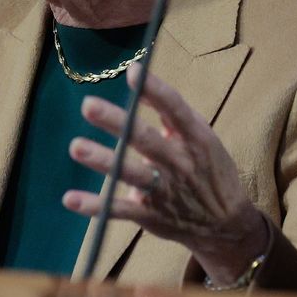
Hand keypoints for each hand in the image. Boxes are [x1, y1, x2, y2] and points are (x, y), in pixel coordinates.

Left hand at [61, 64, 271, 282]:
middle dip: (117, 122)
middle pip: (145, 139)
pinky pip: (120, 210)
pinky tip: (70, 199)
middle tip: (88, 106)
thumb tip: (141, 83)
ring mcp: (164, 190)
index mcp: (195, 139)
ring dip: (103, 160)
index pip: (175, 110)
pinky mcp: (151, 214)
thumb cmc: (209, 171)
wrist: (226, 224)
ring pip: (131, 173)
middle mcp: (179, 163)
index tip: (133, 71)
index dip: (155, 90)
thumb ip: (173, 114)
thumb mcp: (203, 138)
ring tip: (76, 146)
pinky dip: (95, 206)